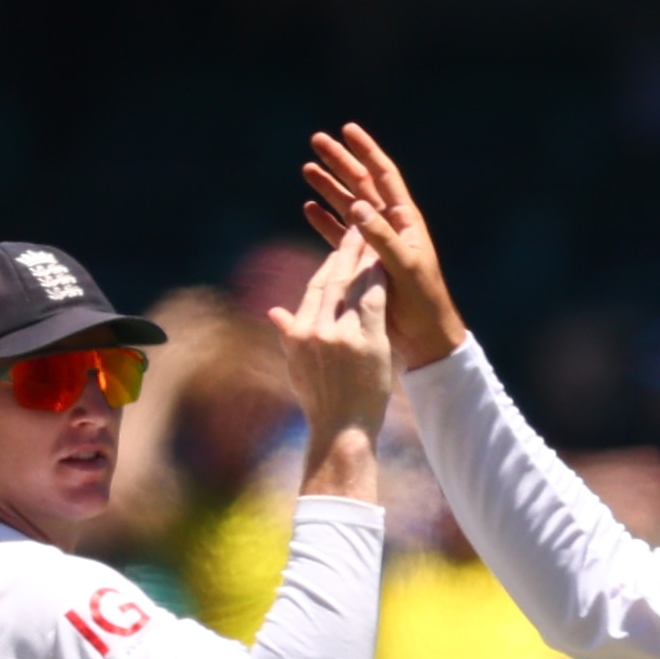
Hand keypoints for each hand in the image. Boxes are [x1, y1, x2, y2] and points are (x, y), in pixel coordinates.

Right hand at [266, 237, 392, 495]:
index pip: (313, 289)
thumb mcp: (297, 367)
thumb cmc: (323, 404)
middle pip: (331, 279)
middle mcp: (314, 328)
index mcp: (298, 332)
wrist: (341, 430)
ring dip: (363, 258)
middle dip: (344, 252)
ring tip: (373, 237)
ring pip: (352, 285)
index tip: (337, 251)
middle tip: (355, 228)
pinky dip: (378, 279)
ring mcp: (338, 333)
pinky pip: (372, 300)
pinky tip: (385, 263)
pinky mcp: (364, 340)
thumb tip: (274, 312)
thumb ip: (288, 336)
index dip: (327, 266)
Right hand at [302, 123, 467, 371]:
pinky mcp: (364, 263)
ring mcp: (376, 243)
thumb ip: (382, 237)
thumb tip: (358, 205)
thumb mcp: (405, 266)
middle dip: (340, 162)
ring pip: (347, 207)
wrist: (425, 337)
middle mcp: (391, 227)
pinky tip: (308, 208)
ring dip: (328, 188)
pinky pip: (340, 236)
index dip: (367, 152)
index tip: (348, 129)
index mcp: (406, 222)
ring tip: (307, 168)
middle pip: (361, 185)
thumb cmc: (423, 301)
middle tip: (316, 140)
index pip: (384, 177)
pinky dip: (325, 222)